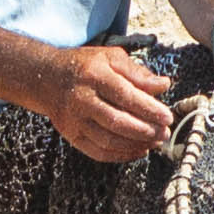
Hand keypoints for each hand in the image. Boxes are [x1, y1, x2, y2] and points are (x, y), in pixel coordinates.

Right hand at [45, 42, 180, 164]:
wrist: (46, 79)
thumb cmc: (85, 66)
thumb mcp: (111, 58)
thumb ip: (138, 72)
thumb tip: (163, 85)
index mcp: (94, 75)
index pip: (125, 95)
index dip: (148, 109)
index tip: (167, 117)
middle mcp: (82, 99)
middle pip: (116, 121)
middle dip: (145, 131)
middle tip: (164, 133)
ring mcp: (74, 120)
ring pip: (108, 140)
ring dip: (135, 145)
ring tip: (154, 142)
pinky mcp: (71, 135)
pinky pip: (98, 152)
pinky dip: (121, 155)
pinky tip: (138, 151)